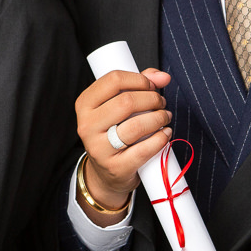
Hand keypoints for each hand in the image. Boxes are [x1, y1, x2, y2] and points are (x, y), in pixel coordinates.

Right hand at [74, 68, 172, 221]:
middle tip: (161, 103)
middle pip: (126, 102)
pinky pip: (143, 150)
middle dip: (152, 99)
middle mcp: (87, 125)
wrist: (106, 173)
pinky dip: (160, 139)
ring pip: (136, 126)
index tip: (152, 85)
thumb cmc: (114, 132)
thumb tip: (162, 76)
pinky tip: (165, 134)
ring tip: (164, 117)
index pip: (113, 80)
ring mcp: (99, 148)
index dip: (139, 79)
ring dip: (159, 118)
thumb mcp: (117, 106)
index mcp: (85, 104)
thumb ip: (138, 86)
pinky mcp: (115, 167)